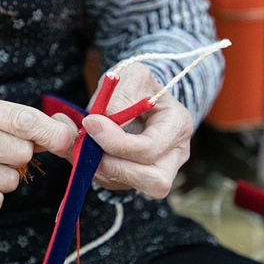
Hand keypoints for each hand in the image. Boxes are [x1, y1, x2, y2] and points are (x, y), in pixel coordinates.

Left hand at [80, 62, 193, 198]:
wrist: (135, 95)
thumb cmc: (137, 84)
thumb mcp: (131, 76)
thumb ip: (119, 97)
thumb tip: (101, 121)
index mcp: (178, 126)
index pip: (151, 148)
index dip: (117, 142)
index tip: (91, 122)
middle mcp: (174, 155)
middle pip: (153, 180)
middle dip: (114, 166)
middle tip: (88, 144)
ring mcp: (158, 170)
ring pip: (132, 187)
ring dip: (102, 169)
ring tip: (85, 145)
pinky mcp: (137, 179)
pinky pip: (115, 184)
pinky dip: (96, 171)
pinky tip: (87, 150)